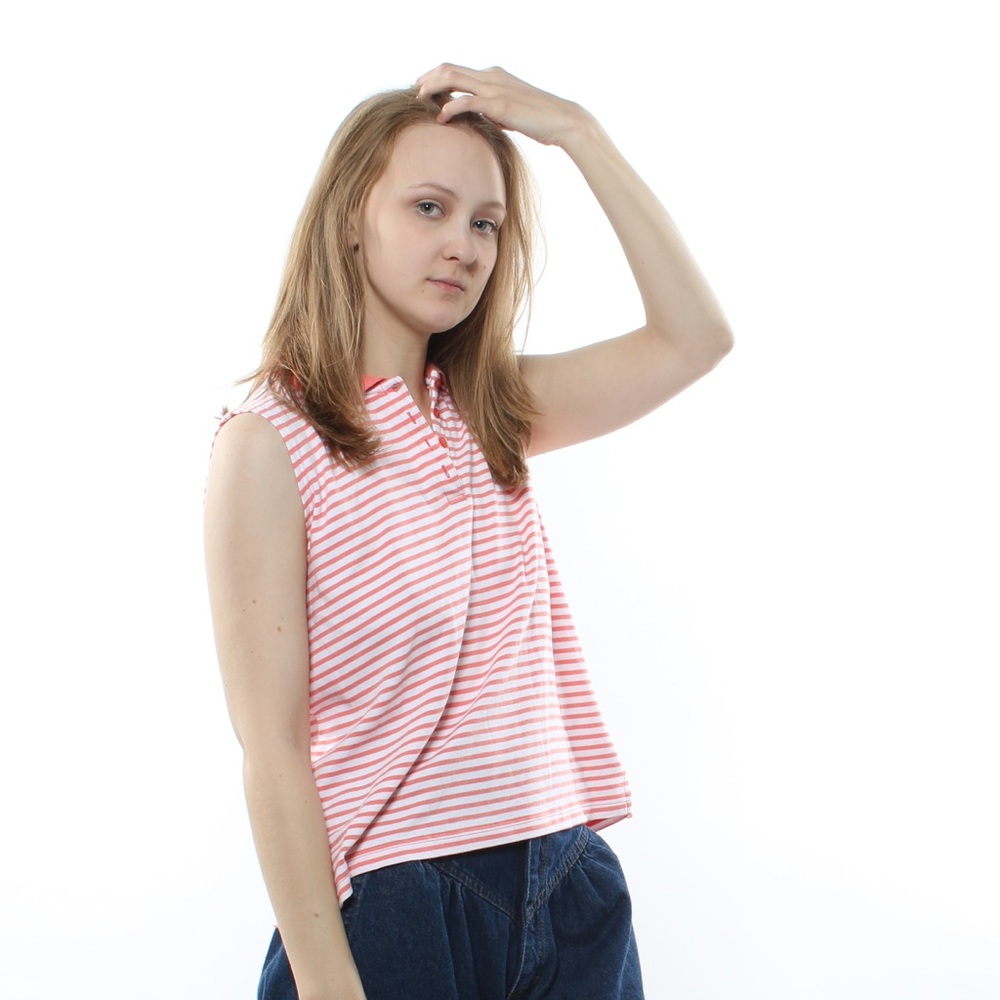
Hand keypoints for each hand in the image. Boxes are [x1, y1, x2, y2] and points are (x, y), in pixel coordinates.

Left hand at [414, 64, 590, 147]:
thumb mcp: (510, 112)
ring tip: (420, 100)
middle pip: (450, 69)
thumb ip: (492, 110)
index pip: (457, 70)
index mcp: (494, 77)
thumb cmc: (539, 120)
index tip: (423, 89)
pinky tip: (441, 117)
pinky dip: (450, 107)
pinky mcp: (499, 104)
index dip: (436, 77)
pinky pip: (467, 101)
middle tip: (415, 92)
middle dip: (428, 79)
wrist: (562, 120)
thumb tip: (478, 118)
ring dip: (433, 87)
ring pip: (454, 78)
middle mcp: (491, 77)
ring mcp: (495, 88)